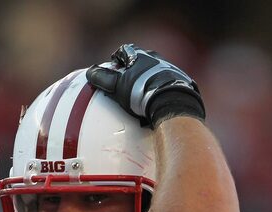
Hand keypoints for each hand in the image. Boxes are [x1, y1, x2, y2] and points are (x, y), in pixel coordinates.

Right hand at [86, 43, 204, 126]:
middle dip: (133, 67)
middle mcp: (156, 58)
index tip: (113, 65)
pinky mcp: (180, 81)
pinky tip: (157, 98)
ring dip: (147, 77)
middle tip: (126, 78)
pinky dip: (159, 87)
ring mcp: (170, 69)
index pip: (125, 50)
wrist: (172, 101)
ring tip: (142, 90)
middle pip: (141, 59)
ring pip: (155, 70)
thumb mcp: (118, 86)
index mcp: (139, 55)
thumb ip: (103, 78)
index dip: (117, 57)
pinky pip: (166, 82)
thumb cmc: (142, 91)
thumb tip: (91, 71)